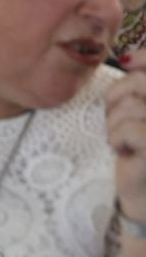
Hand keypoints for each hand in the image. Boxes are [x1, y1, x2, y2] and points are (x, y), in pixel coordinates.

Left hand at [108, 55, 145, 223]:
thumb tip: (129, 59)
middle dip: (118, 98)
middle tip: (117, 120)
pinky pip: (128, 129)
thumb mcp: (137, 114)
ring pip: (130, 106)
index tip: (128, 63)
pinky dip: (117, 139)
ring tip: (123, 142)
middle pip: (140, 82)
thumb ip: (139, 85)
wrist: (144, 199)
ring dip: (114, 124)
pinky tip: (123, 152)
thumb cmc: (138, 152)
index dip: (144, 58)